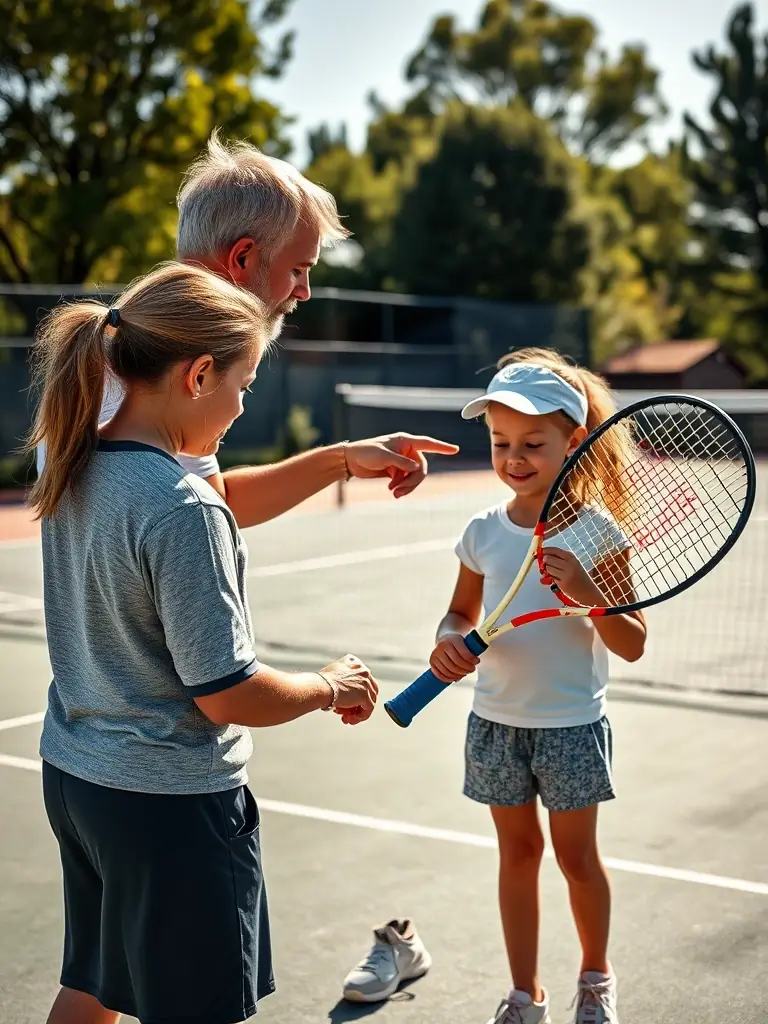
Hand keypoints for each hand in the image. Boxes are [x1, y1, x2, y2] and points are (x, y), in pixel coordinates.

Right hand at [318, 654, 378, 724]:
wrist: (319, 687)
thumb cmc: (321, 682)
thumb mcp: (334, 674)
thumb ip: (344, 679)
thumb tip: (347, 693)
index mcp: (356, 663)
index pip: (363, 681)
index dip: (356, 694)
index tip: (346, 702)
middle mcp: (364, 671)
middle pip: (368, 691)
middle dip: (357, 704)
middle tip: (346, 713)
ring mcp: (366, 683)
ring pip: (369, 702)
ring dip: (356, 712)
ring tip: (345, 718)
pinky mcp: (365, 695)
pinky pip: (368, 710)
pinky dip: (360, 717)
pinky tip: (349, 720)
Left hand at [343, 433, 459, 498]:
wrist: (351, 461)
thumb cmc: (366, 452)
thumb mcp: (383, 456)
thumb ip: (401, 462)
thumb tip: (418, 468)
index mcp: (405, 441)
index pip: (427, 443)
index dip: (442, 447)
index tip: (455, 450)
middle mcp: (406, 450)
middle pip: (421, 468)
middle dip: (413, 481)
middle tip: (400, 491)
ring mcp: (402, 461)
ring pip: (414, 476)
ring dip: (406, 486)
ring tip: (394, 493)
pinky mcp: (396, 471)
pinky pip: (406, 480)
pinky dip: (401, 487)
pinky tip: (391, 490)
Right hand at [429, 632, 479, 682]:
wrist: (444, 638)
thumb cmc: (457, 642)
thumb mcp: (464, 641)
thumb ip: (471, 650)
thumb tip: (475, 662)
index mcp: (452, 640)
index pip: (464, 654)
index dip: (472, 660)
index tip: (477, 661)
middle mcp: (442, 646)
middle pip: (456, 664)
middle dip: (466, 669)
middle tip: (472, 669)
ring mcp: (435, 654)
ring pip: (448, 671)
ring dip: (458, 675)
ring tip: (464, 674)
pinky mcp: (432, 661)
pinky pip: (439, 674)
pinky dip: (448, 679)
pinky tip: (455, 678)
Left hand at [539, 547, 599, 605]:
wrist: (588, 592)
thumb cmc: (578, 578)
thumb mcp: (572, 565)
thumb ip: (560, 560)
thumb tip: (543, 556)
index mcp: (571, 557)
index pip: (554, 550)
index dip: (544, 551)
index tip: (538, 553)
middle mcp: (569, 563)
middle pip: (548, 558)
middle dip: (544, 562)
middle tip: (544, 567)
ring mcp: (566, 573)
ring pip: (547, 567)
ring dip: (546, 571)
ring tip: (552, 575)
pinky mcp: (563, 582)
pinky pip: (550, 577)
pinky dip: (549, 578)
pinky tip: (555, 580)